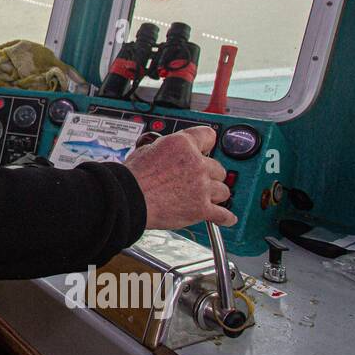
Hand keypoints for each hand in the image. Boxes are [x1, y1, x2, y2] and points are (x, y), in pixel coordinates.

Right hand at [122, 126, 237, 229]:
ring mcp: (201, 187)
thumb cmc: (132, 177)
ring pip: (223, 190)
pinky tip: (227, 218)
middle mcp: (196, 163)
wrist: (128, 199)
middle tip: (197, 180)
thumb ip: (166, 148)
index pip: (208, 136)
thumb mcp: (147, 149)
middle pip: (218, 168)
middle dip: (208, 174)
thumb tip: (168, 152)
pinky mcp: (201, 209)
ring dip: (215, 194)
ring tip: (205, 197)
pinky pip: (223, 214)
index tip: (206, 150)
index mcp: (183, 144)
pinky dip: (225, 218)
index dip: (205, 144)